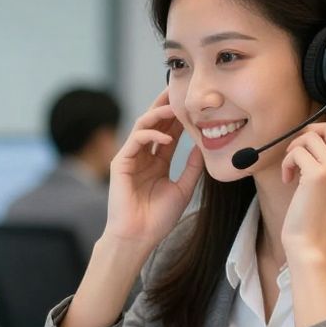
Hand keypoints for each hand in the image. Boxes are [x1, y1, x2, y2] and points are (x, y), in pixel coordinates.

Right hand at [103, 89, 204, 251]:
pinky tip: (167, 137)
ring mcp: (131, 158)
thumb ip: (192, 167)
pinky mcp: (121, 163)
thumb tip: (204, 145)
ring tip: (176, 108)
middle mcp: (143, 156)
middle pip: (155, 122)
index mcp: (157, 162)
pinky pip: (136, 140)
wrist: (139, 237)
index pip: (169, 131)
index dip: (180, 116)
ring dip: (159, 114)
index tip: (194, 103)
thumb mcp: (183, 189)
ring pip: (143, 125)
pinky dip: (151, 135)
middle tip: (180, 89)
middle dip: (167, 105)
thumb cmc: (158, 218)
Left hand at [279, 95, 325, 261]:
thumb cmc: (315, 222)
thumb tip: (315, 142)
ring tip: (291, 171)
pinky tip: (288, 179)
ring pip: (311, 136)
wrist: (311, 246)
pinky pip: (298, 150)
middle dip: (306, 134)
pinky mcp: (319, 174)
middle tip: (295, 153)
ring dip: (294, 150)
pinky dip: (288, 162)